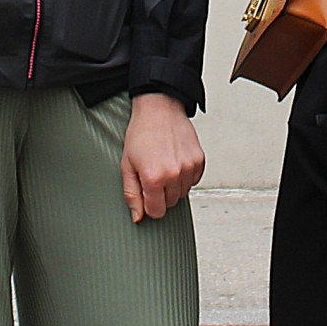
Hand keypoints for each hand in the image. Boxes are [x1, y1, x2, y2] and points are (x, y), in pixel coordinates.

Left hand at [120, 92, 204, 222]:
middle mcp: (174, 174)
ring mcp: (189, 167)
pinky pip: (194, 181)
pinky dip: (185, 177)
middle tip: (153, 174)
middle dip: (160, 194)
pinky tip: (175, 162)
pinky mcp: (199, 160)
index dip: (149, 205)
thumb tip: (138, 217)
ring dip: (173, 186)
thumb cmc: (141, 134)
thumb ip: (131, 194)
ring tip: (164, 166)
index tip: (146, 193)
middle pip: (170, 204)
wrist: (159, 108)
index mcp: (154, 177)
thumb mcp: (127, 165)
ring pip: (183, 193)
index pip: (156, 212)